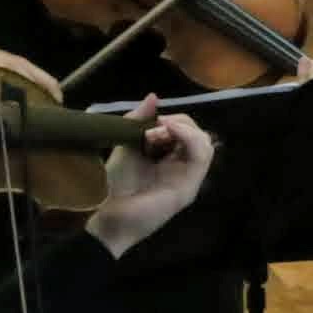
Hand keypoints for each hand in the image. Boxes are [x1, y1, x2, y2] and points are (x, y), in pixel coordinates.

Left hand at [85, 105, 213, 253]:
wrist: (107, 216)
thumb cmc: (115, 186)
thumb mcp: (126, 145)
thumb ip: (138, 121)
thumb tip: (154, 96)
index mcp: (169, 158)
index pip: (186, 131)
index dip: (172, 121)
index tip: (148, 124)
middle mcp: (182, 167)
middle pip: (198, 134)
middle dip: (179, 122)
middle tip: (153, 128)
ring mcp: (188, 178)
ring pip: (205, 143)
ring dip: (185, 129)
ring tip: (162, 129)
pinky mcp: (189, 187)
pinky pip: (202, 156)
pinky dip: (189, 137)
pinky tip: (170, 131)